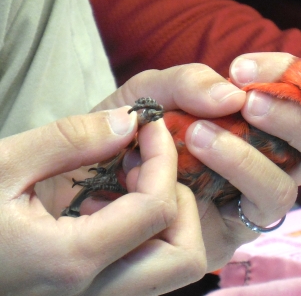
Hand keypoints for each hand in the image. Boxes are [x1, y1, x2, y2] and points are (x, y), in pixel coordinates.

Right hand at [0, 109, 204, 295]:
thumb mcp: (1, 165)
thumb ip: (69, 140)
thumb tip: (127, 122)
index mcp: (70, 260)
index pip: (157, 208)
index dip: (164, 158)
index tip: (148, 126)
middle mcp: (91, 293)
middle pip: (183, 256)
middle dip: (181, 202)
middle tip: (147, 163)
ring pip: (167, 267)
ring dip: (166, 219)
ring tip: (127, 178)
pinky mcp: (86, 293)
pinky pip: (141, 268)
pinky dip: (143, 231)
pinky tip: (106, 201)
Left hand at [88, 60, 300, 270]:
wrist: (89, 183)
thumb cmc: (128, 134)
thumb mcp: (152, 94)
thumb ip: (187, 82)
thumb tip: (233, 96)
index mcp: (257, 121)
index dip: (289, 75)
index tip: (242, 68)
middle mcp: (267, 158)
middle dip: (295, 118)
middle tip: (250, 101)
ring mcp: (254, 196)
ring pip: (292, 183)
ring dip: (252, 154)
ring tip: (200, 133)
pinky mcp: (240, 227)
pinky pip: (263, 206)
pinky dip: (238, 175)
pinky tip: (197, 157)